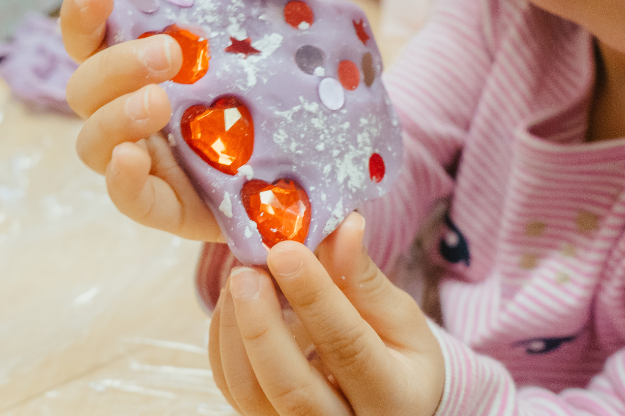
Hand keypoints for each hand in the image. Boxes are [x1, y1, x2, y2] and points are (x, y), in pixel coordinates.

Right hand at [61, 0, 299, 242]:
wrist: (312, 172)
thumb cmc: (275, 95)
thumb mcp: (279, 38)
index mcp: (141, 67)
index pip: (91, 38)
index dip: (84, 14)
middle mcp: (129, 112)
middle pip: (86, 88)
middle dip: (117, 64)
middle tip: (169, 52)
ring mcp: (144, 162)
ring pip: (92, 143)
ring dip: (117, 117)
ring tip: (159, 101)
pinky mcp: (166, 206)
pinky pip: (127, 199)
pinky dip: (121, 180)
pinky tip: (133, 160)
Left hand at [210, 212, 444, 414]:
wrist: (386, 399)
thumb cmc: (398, 356)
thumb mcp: (400, 319)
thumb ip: (365, 279)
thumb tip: (344, 226)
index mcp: (393, 397)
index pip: (348, 348)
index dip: (314, 297)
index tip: (286, 250)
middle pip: (291, 388)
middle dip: (261, 324)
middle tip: (247, 270)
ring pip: (250, 392)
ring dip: (235, 328)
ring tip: (241, 277)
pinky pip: (231, 387)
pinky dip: (224, 341)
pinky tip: (234, 302)